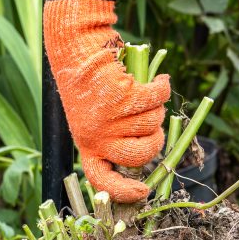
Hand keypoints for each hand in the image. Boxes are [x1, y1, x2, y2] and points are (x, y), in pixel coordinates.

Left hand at [44, 0, 170, 201]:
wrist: (76, 48)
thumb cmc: (89, 84)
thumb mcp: (93, 119)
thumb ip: (113, 139)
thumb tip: (144, 155)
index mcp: (88, 145)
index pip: (102, 180)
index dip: (124, 192)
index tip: (142, 192)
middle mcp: (97, 136)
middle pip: (140, 156)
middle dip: (155, 142)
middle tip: (153, 127)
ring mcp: (110, 117)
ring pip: (153, 124)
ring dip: (156, 108)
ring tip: (145, 94)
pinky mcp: (123, 96)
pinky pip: (157, 99)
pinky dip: (162, 88)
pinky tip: (159, 80)